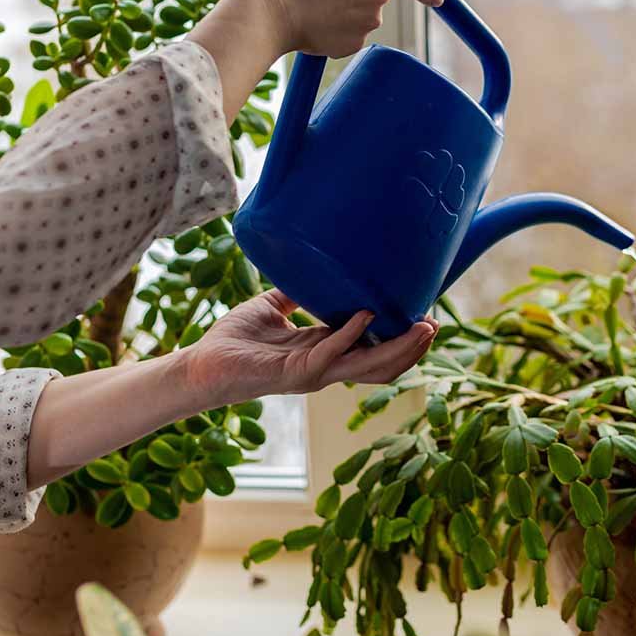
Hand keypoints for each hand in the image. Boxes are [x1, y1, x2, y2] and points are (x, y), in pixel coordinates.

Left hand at [181, 289, 436, 405]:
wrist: (201, 365)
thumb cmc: (235, 339)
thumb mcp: (273, 306)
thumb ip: (296, 290)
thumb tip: (313, 261)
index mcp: (326, 352)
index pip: (375, 351)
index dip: (403, 339)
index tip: (427, 319)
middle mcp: (326, 367)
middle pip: (382, 365)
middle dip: (412, 349)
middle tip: (435, 326)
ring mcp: (313, 373)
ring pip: (367, 368)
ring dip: (397, 348)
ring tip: (421, 328)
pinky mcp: (294, 373)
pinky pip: (330, 354)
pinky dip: (350, 334)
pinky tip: (365, 314)